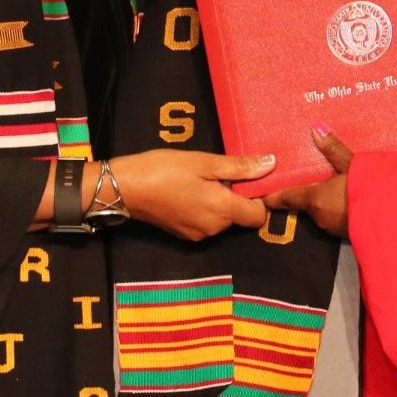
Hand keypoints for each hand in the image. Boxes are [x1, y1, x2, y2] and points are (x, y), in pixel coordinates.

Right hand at [109, 149, 273, 240]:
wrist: (124, 188)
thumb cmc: (164, 169)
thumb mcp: (203, 162)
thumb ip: (239, 167)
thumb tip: (272, 165)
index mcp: (222, 210)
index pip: (259, 216)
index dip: (258, 197)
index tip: (246, 179)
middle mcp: (214, 229)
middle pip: (240, 217)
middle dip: (235, 196)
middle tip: (216, 174)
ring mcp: (198, 235)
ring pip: (223, 219)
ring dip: (219, 202)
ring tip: (199, 180)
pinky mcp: (185, 235)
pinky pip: (206, 222)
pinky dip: (204, 208)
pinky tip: (188, 192)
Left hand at [262, 126, 352, 237]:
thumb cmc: (371, 189)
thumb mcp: (353, 165)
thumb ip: (334, 149)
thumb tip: (315, 128)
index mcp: (315, 199)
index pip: (286, 197)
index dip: (273, 195)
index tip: (261, 194)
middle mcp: (320, 217)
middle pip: (306, 204)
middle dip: (305, 194)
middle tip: (306, 179)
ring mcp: (334, 229)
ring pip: (322, 212)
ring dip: (325, 201)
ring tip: (332, 185)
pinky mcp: (350, 233)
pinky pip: (338, 217)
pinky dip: (339, 208)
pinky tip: (349, 198)